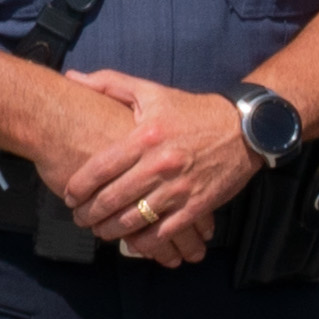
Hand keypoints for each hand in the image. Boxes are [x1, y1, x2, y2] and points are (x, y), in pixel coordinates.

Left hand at [53, 73, 257, 265]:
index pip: (99, 169)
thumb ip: (111, 84)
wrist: (247, 127)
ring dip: (111, 230)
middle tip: (80, 218)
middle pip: (111, 199)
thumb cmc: (195, 111)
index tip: (70, 196)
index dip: (78, 187)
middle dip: (89, 214)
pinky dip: (144, 242)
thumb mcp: (154, 92)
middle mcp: (161, 164)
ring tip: (101, 230)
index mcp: (146, 136)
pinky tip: (133, 241)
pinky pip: (163, 232)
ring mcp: (180, 187)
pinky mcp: (198, 205)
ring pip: (134, 219)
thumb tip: (73, 77)